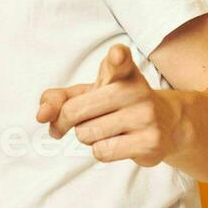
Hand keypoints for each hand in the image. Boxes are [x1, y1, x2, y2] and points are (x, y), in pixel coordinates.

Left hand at [36, 44, 190, 165]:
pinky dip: (101, 150)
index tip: (116, 55)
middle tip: (77, 121)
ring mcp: (146, 117)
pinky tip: (119, 142)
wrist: (166, 124)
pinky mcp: (150, 143)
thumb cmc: (116, 105)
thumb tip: (41, 115)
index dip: (117, 57)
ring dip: (87, 137)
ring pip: (87, 134)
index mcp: (122, 71)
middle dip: (67, 121)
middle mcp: (136, 90)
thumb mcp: (87, 94)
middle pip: (75, 111)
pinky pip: (102, 152)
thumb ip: (58, 98)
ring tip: (107, 128)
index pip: (120, 61)